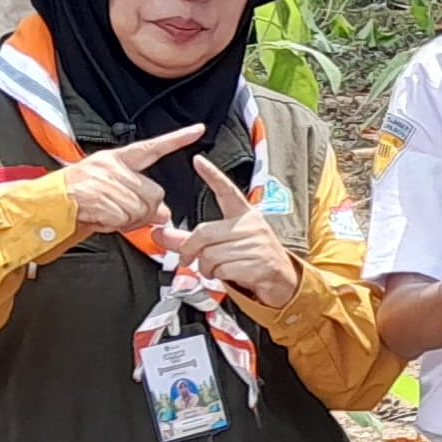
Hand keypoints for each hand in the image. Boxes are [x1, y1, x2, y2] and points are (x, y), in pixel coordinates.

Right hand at [54, 124, 208, 233]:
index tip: (198, 129)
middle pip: (154, 194)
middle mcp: (110, 165)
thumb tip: (164, 214)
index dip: (177, 139)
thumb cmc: (75, 202)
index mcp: (115, 160)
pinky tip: (97, 218)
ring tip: (105, 215)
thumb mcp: (110, 195)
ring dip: (126, 221)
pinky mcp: (94, 195)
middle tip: (120, 215)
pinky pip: (122, 218)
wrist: (39, 207)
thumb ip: (139, 200)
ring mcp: (102, 179)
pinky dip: (113, 225)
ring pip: (139, 209)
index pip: (151, 148)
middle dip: (142, 212)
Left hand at [180, 156, 302, 305]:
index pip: (226, 190)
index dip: (212, 175)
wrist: (283, 280)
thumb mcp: (222, 245)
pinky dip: (218, 276)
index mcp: (244, 215)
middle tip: (187, 259)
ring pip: (210, 254)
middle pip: (204, 232)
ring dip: (205, 268)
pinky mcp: (258, 263)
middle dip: (189, 250)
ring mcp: (256, 243)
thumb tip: (158, 234)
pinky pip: (223, 269)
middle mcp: (251, 225)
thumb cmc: (250, 259)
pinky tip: (227, 274)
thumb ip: (188, 240)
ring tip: (214, 269)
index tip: (199, 160)